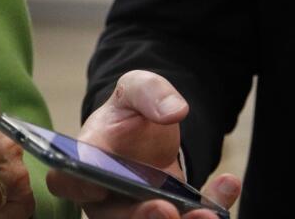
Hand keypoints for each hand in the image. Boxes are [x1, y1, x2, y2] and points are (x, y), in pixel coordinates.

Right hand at [47, 70, 240, 218]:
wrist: (154, 135)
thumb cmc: (131, 115)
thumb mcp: (137, 89)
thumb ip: (149, 91)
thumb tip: (173, 111)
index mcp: (87, 162)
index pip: (66, 180)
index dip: (76, 187)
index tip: (97, 186)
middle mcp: (107, 197)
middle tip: (166, 210)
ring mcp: (138, 213)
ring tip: (209, 213)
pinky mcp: (171, 218)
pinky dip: (212, 211)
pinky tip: (228, 185)